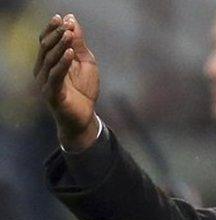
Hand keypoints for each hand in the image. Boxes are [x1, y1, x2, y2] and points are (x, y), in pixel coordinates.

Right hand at [33, 14, 99, 151]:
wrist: (84, 117)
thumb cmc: (83, 90)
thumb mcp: (85, 62)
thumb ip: (79, 44)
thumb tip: (72, 20)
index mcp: (49, 62)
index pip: (46, 41)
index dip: (52, 29)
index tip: (61, 18)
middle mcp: (42, 70)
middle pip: (46, 48)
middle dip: (56, 35)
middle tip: (66, 24)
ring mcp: (45, 82)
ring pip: (50, 60)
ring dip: (60, 46)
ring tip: (69, 34)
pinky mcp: (52, 94)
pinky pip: (55, 76)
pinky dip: (62, 63)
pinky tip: (70, 53)